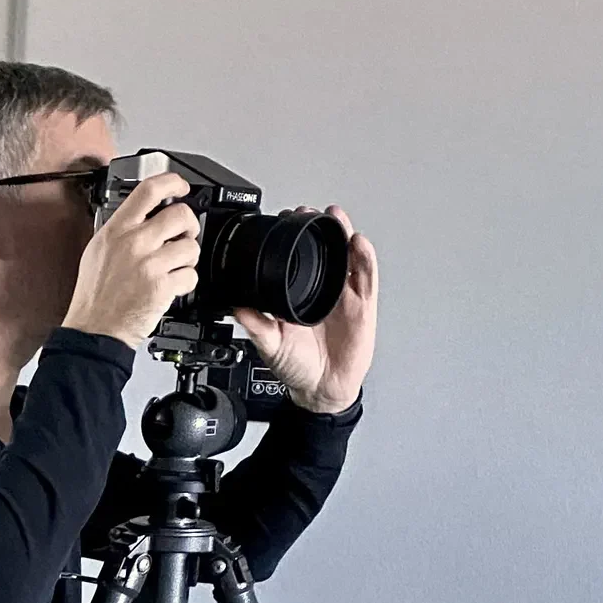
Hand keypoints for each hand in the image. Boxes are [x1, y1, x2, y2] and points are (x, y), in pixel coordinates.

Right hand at [62, 170, 199, 349]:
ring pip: (191, 246)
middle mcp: (133, 243)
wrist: (95, 330)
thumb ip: (121, 230)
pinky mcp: (162, 287)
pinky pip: (191, 275)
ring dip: (188, 258)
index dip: (173, 182)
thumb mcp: (98, 251)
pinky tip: (172, 286)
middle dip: (189, 225)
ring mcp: (149, 264)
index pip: (149, 190)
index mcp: (117, 230)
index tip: (181, 186)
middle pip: (180, 214)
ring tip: (174, 267)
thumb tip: (145, 215)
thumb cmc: (94, 296)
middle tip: (184, 235)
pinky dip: (186, 282)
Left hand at [233, 209, 377, 413]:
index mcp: (299, 296)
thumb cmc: (298, 368)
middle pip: (325, 251)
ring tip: (335, 217)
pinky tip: (358, 244)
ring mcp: (344, 296)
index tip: (286, 221)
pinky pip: (366, 278)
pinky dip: (365, 258)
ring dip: (343, 234)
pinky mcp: (363, 306)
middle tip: (309, 212)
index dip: (294, 238)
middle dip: (319, 228)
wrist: (322, 390)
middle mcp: (322, 291)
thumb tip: (235, 306)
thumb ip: (256, 326)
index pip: (298, 259)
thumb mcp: (271, 346)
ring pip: (347, 257)